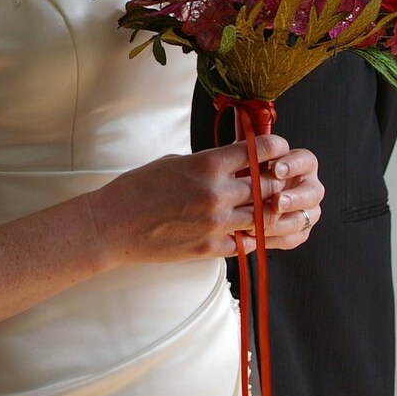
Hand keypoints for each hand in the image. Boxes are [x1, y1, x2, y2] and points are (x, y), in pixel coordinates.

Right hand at [86, 135, 323, 265]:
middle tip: (282, 178)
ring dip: (276, 210)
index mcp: (207, 165)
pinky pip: (249, 242)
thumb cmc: (137, 188)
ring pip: (266, 216)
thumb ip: (208, 162)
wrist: (114, 224)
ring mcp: (217, 223)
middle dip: (278, 180)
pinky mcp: (212, 248)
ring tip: (282, 206)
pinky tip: (264, 231)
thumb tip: (233, 160)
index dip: (275, 147)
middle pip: (269, 184)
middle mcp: (218, 193)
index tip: (278, 148)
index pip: (258, 151)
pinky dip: (260, 236)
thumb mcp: (174, 162)